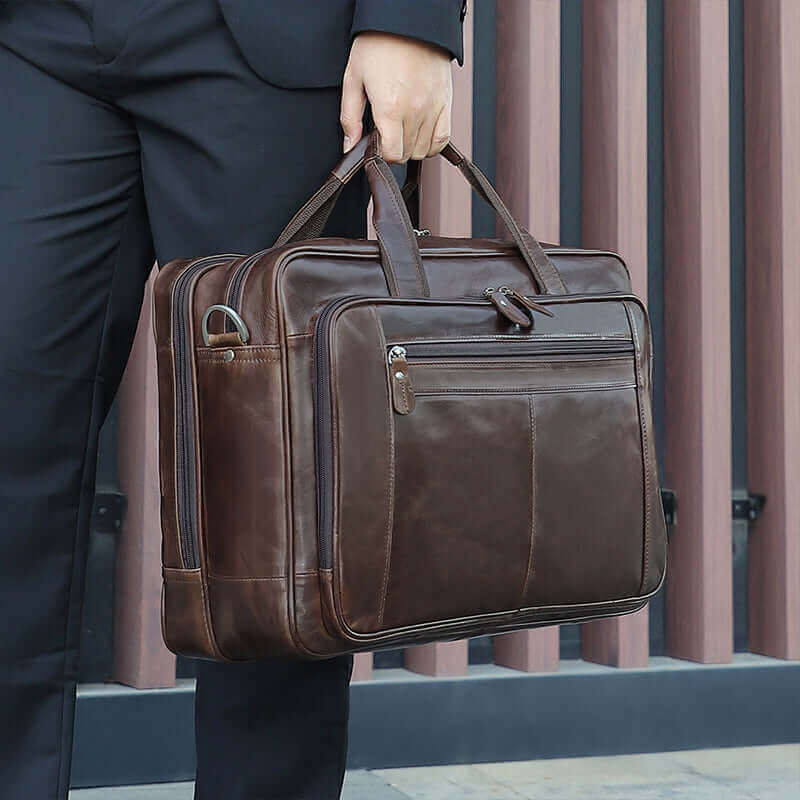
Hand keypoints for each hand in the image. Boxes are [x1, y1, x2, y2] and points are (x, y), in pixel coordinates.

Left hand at [340, 32, 452, 162]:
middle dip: (394, 149)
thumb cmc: (379, 44)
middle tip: (386, 132)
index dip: (381, 154)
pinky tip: (421, 134)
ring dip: (412, 147)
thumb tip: (350, 147)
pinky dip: (432, 144)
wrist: (409, 20)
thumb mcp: (353, 79)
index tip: (376, 142)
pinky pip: (443, 138)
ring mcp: (432, 107)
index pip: (391, 154)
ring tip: (402, 130)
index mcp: (389, 108)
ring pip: (424, 150)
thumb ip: (350, 118)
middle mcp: (414, 111)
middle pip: (407, 154)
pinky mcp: (445, 102)